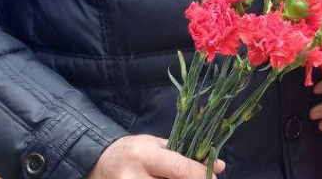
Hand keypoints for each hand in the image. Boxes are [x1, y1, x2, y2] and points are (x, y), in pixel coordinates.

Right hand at [86, 135, 223, 178]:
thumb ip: (186, 155)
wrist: (103, 164)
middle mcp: (135, 177)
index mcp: (145, 156)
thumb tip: (219, 166)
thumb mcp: (157, 145)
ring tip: (179, 177)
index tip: (214, 176)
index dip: (202, 175)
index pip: (180, 169)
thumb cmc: (135, 150)